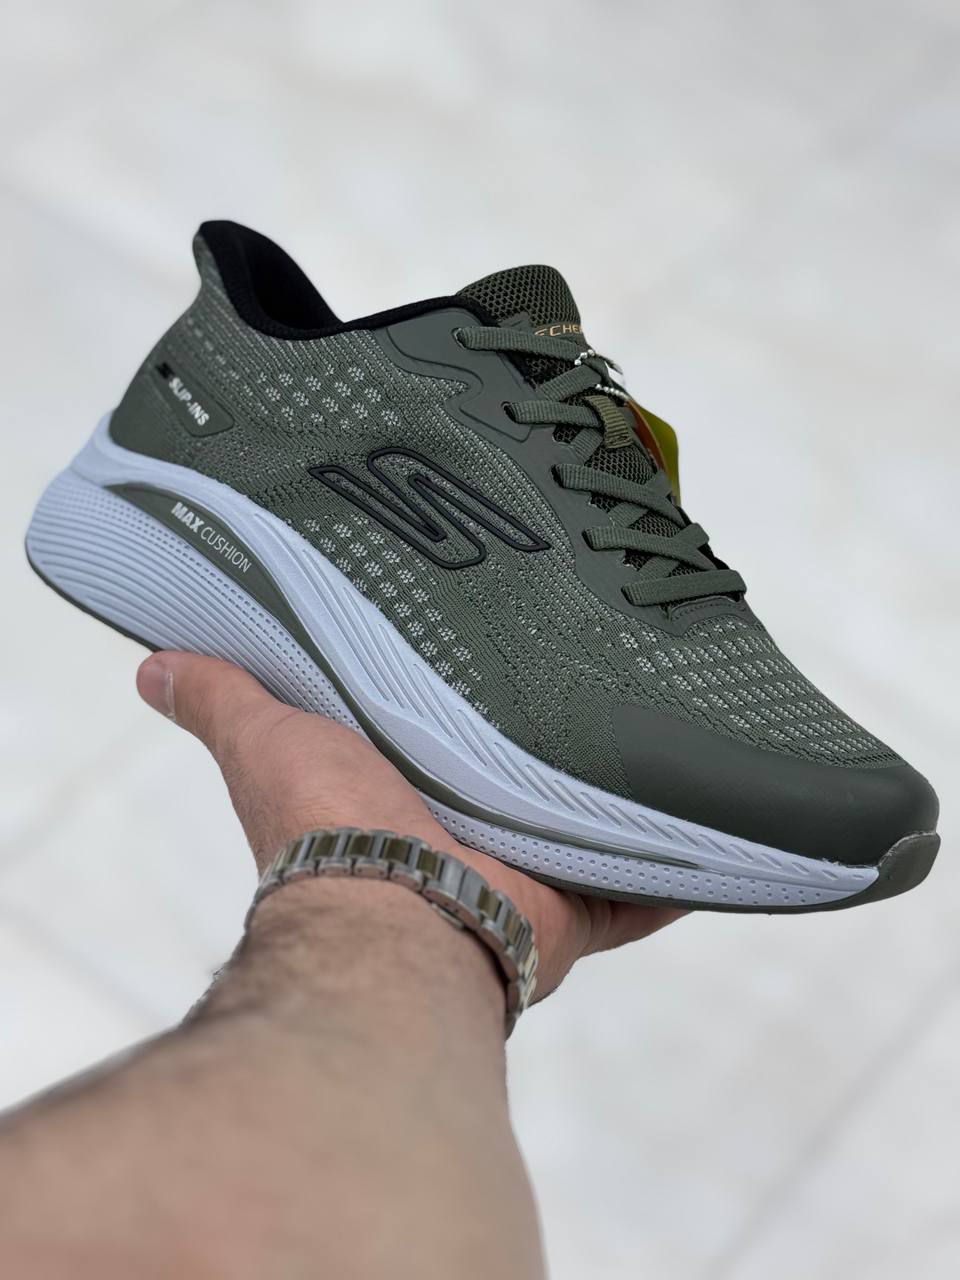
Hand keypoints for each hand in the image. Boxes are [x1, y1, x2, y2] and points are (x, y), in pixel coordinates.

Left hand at [137, 652, 683, 999]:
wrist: (398, 918)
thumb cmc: (330, 833)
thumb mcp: (269, 740)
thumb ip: (223, 697)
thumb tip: (151, 667)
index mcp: (409, 800)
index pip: (450, 744)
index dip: (471, 709)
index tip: (499, 655)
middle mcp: (475, 843)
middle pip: (530, 786)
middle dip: (558, 744)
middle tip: (601, 669)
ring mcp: (535, 877)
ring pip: (596, 830)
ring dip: (623, 796)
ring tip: (672, 722)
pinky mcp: (584, 906)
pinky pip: (652, 889)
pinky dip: (687, 870)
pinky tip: (723, 823)